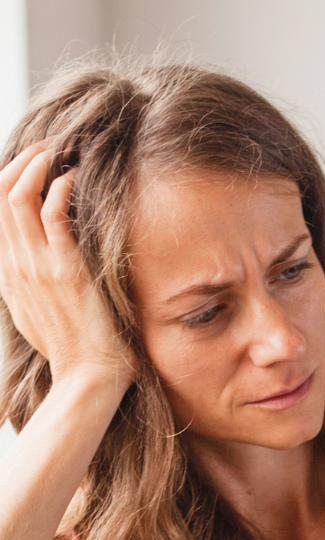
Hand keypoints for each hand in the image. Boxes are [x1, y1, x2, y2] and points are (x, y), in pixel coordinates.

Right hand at [0, 143, 134, 388]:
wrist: (88, 379)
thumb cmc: (74, 351)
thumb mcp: (37, 316)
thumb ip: (30, 287)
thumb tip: (35, 269)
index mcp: (7, 276)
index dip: (6, 180)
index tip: (29, 166)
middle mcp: (15, 266)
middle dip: (20, 162)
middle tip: (45, 147)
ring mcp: (37, 267)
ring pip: (17, 196)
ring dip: (36, 165)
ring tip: (56, 153)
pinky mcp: (65, 269)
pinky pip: (53, 213)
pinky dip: (60, 188)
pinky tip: (73, 180)